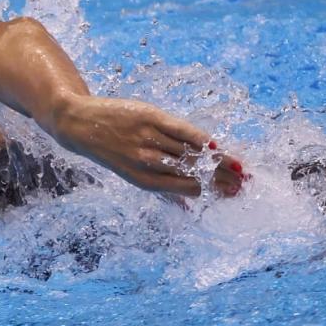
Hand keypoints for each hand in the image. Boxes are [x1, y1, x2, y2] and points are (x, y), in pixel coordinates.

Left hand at [52, 95, 245, 196]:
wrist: (80, 124)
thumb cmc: (112, 150)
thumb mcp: (133, 173)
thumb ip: (163, 189)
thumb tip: (190, 207)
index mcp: (144, 180)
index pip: (188, 187)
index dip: (213, 190)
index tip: (235, 192)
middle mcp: (147, 162)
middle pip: (193, 171)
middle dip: (222, 178)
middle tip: (245, 182)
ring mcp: (148, 139)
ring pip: (190, 152)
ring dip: (218, 160)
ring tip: (238, 166)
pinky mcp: (149, 118)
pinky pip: (180, 130)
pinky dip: (200, 138)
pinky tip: (216, 145)